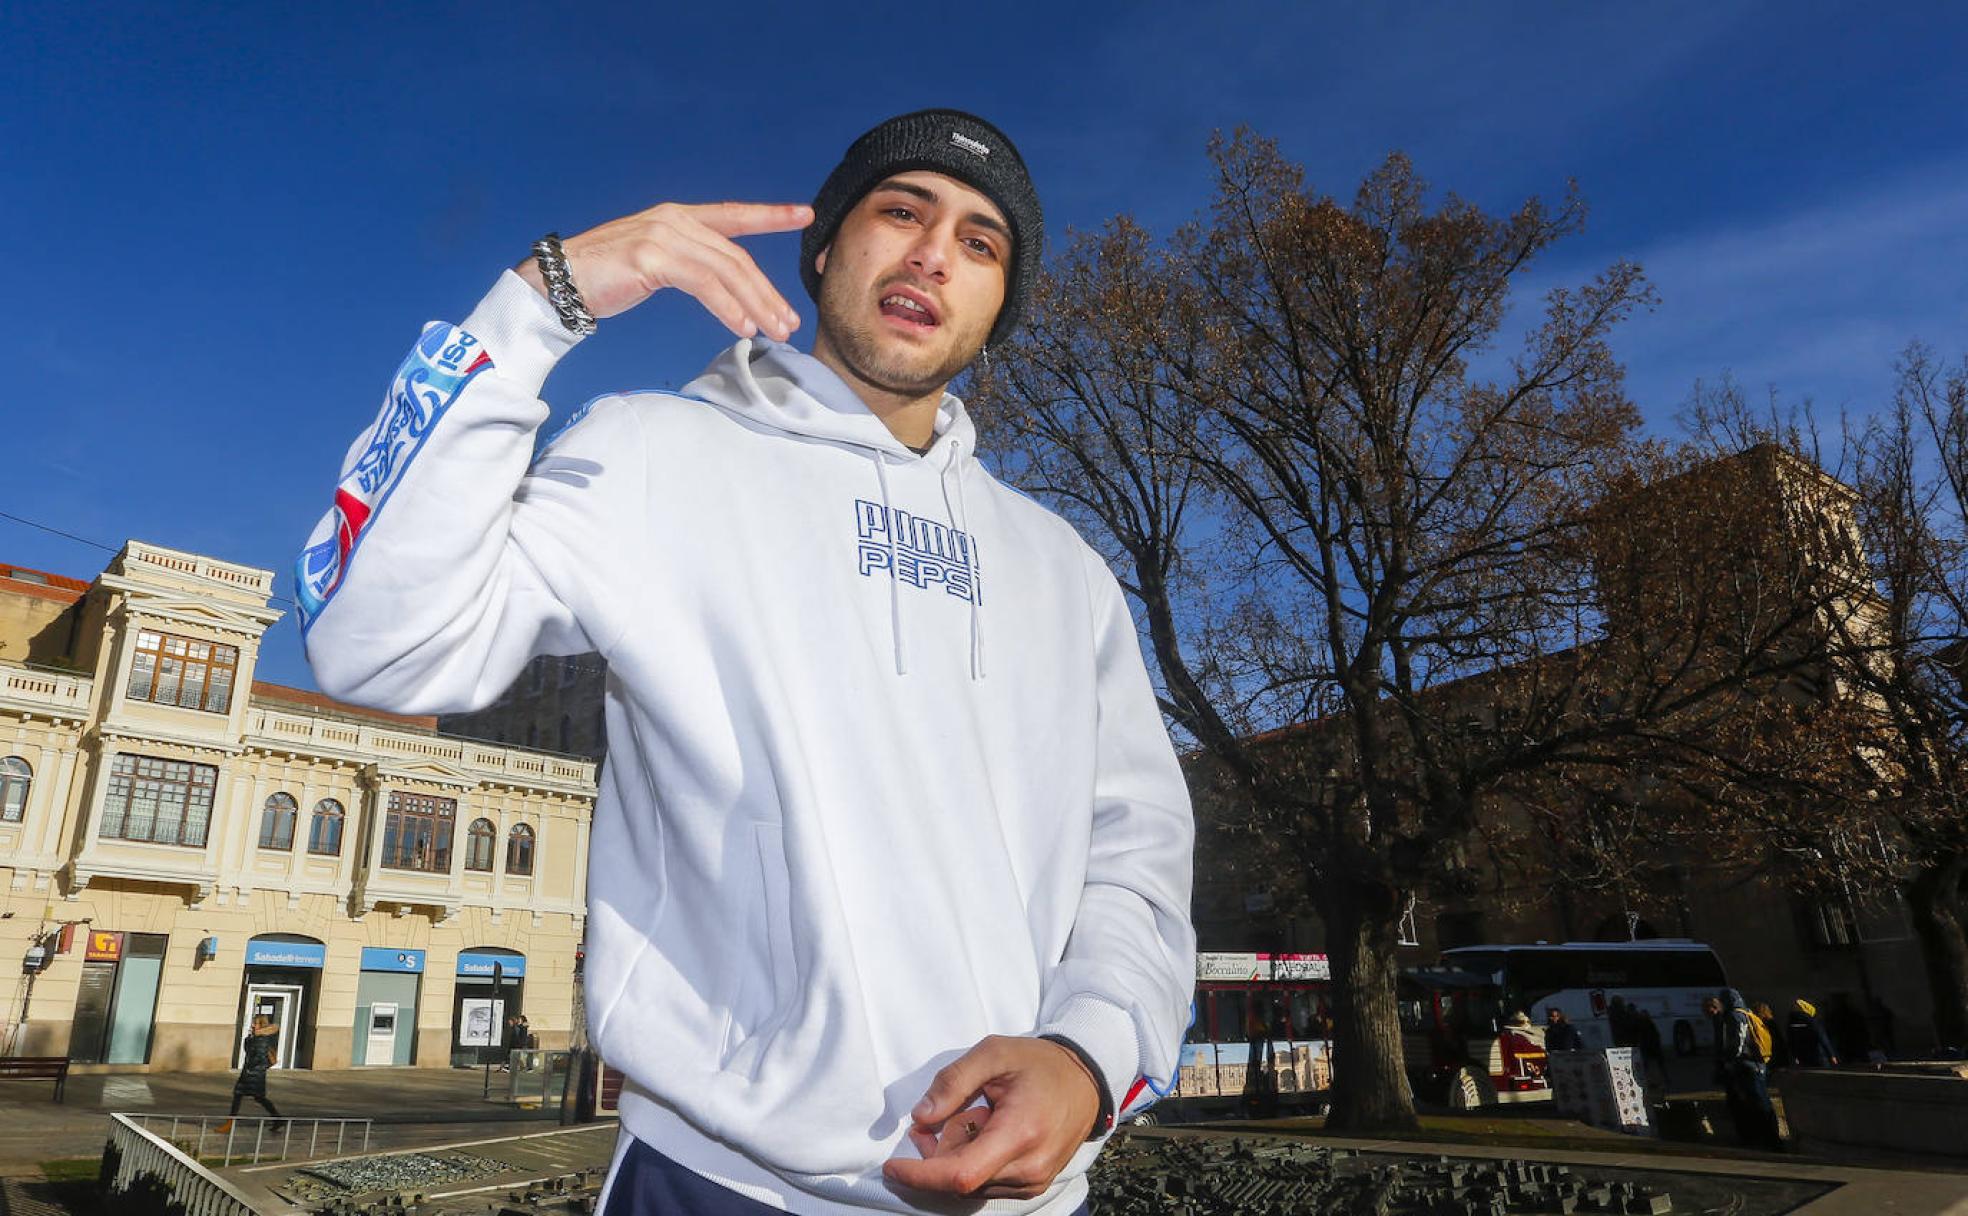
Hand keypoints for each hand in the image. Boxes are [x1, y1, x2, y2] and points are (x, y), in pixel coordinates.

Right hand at [516, 202, 811, 339]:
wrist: (556, 282)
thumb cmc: (603, 279)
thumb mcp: (653, 263)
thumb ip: (687, 265)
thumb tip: (724, 288)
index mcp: (677, 218)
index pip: (733, 215)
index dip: (770, 215)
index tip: (804, 214)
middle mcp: (674, 220)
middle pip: (736, 256)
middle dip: (768, 290)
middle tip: (789, 321)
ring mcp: (662, 236)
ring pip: (726, 271)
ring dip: (755, 304)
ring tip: (774, 330)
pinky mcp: (651, 257)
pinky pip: (703, 284)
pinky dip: (728, 307)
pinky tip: (743, 326)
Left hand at [883, 1035, 1101, 1200]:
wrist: (1086, 1080)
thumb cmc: (1039, 1063)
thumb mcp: (994, 1053)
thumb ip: (953, 1081)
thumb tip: (920, 1117)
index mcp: (1020, 1134)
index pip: (960, 1175)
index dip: (921, 1176)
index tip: (892, 1167)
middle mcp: (1029, 1169)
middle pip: (960, 1181)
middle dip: (938, 1153)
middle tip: (951, 1110)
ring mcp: (1034, 1182)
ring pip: (972, 1186)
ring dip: (958, 1156)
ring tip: (977, 1115)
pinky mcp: (1034, 1186)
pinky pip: (987, 1185)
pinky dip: (974, 1163)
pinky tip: (986, 1131)